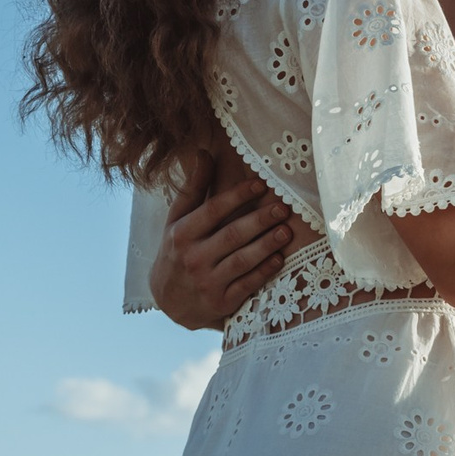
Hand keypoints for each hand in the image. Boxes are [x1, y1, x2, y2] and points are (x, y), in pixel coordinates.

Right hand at [148, 151, 297, 329]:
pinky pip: (246, 286)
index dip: (237, 196)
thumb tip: (204, 153)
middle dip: (259, 220)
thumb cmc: (177, 251)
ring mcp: (207, 282)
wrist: (168, 301)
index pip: (212, 210)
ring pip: (241, 261)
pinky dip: (263, 272)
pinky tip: (279, 259)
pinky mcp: (220, 303)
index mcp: (181, 233)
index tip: (260, 184)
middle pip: (231, 235)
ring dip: (266, 245)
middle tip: (283, 208)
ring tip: (286, 232)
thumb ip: (193, 188)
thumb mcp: (177, 220)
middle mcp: (193, 257)